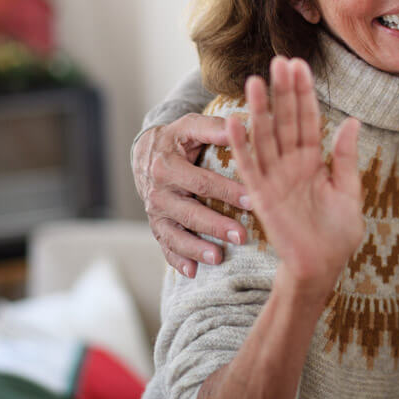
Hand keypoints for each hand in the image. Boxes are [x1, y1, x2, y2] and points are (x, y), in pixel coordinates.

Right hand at [132, 113, 249, 277]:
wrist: (146, 152)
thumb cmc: (177, 139)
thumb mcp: (190, 126)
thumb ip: (213, 128)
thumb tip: (241, 127)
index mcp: (168, 166)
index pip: (202, 182)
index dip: (227, 192)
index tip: (253, 200)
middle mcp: (158, 192)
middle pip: (189, 212)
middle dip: (216, 225)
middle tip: (241, 236)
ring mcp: (155, 212)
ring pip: (175, 234)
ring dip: (196, 248)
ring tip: (218, 258)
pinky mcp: (156, 226)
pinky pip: (164, 246)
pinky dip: (177, 260)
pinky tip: (193, 272)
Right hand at [228, 57, 364, 296]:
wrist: (322, 268)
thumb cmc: (337, 234)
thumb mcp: (349, 193)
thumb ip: (345, 158)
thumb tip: (352, 120)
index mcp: (313, 160)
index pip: (307, 119)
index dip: (304, 93)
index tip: (300, 65)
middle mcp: (291, 164)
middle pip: (285, 120)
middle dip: (282, 91)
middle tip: (279, 60)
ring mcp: (274, 178)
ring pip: (265, 137)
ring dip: (260, 110)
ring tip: (255, 80)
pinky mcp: (261, 196)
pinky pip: (249, 166)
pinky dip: (242, 145)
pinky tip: (237, 120)